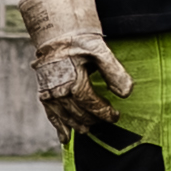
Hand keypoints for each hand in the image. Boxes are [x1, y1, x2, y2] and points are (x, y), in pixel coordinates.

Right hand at [23, 0, 124, 124]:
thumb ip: (114, 72)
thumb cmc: (79, 40)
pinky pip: (51, 114)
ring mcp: (49, 92)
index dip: (104, 112)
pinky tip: (65, 138)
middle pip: (78, 112)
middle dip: (93, 119)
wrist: (55, 32)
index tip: (115, 116)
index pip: (90, 103)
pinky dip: (58, 126)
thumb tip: (127, 93)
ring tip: (88, 130)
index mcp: (73, 79)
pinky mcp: (44, 92)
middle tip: (105, 121)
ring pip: (65, 116)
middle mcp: (59, 89)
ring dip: (77, 125)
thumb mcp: (100, 50)